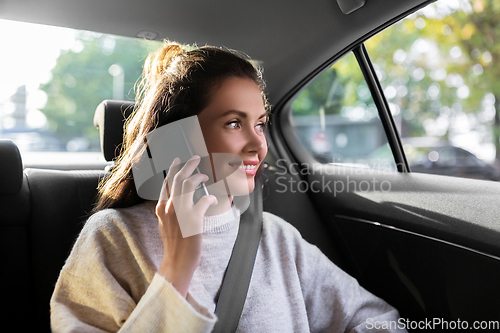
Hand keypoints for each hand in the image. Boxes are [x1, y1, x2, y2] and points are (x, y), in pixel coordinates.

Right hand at [156, 155, 217, 297]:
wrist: (177, 262)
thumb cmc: (174, 246)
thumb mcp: (164, 226)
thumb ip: (166, 212)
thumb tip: (171, 201)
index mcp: (161, 208)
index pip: (166, 183)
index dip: (173, 169)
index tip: (178, 162)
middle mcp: (169, 207)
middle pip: (178, 178)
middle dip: (187, 165)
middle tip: (195, 158)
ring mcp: (180, 212)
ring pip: (189, 184)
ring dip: (199, 177)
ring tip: (205, 177)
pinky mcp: (194, 219)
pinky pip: (204, 200)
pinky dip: (210, 198)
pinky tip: (213, 200)